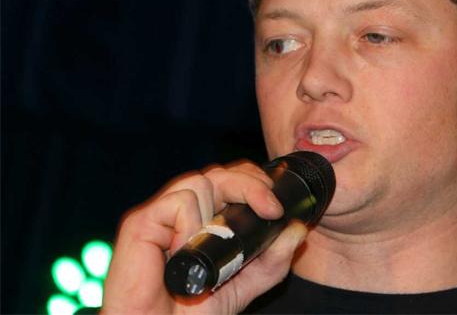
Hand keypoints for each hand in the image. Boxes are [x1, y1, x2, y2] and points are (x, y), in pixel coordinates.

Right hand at [102, 160, 306, 314]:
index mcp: (205, 218)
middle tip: (270, 209)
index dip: (255, 183)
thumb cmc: (192, 311)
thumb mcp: (246, 284)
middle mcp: (183, 211)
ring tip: (212, 248)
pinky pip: (179, 201)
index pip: (232, 179)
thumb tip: (297, 229)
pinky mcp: (141, 222)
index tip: (276, 208)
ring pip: (200, 181)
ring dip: (217, 213)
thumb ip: (272, 260)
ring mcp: (161, 214)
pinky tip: (187, 250)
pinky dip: (190, 224)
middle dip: (251, 185)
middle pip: (220, 173)